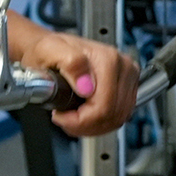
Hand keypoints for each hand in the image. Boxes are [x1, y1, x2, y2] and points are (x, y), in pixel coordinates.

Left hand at [10, 18, 139, 137]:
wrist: (51, 49)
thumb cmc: (48, 50)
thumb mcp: (49, 50)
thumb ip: (69, 63)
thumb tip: (87, 86)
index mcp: (108, 59)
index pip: (104, 107)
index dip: (80, 120)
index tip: (60, 115)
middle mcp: (123, 67)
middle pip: (112, 116)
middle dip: (85, 125)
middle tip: (64, 119)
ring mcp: (127, 79)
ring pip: (116, 119)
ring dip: (92, 126)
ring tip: (71, 118)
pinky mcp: (127, 89)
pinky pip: (118, 117)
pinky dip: (99, 123)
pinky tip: (83, 116)